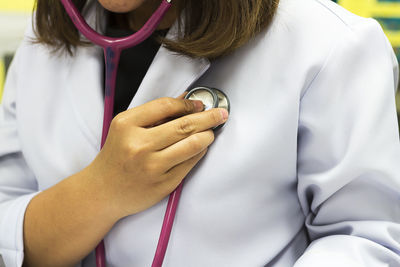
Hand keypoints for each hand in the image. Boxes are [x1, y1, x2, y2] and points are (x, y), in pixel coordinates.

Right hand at [86, 97, 228, 219]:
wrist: (103, 191)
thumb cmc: (117, 155)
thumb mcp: (126, 127)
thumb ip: (155, 113)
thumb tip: (186, 99)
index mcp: (127, 125)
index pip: (166, 106)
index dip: (188, 103)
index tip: (200, 104)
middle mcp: (139, 146)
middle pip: (184, 126)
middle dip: (208, 117)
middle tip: (221, 114)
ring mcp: (152, 167)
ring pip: (192, 145)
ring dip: (208, 135)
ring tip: (211, 131)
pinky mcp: (164, 184)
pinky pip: (190, 163)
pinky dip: (200, 152)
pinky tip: (201, 147)